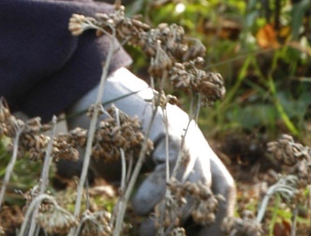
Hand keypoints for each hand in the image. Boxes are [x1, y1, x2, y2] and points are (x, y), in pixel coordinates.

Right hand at [70, 66, 234, 235]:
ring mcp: (182, 130)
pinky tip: (137, 206)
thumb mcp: (134, 172)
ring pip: (197, 181)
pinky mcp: (163, 125)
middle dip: (200, 222)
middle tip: (168, 235)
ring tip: (145, 229)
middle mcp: (194, 139)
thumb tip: (158, 229)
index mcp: (193, 151)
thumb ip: (153, 194)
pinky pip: (171, 164)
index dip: (218, 220)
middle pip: (217, 187)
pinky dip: (155, 191)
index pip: (221, 188)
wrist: (89, 89)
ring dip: (173, 212)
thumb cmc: (108, 137)